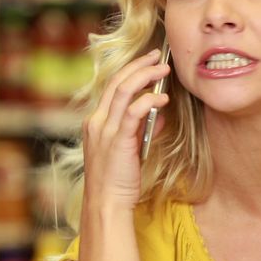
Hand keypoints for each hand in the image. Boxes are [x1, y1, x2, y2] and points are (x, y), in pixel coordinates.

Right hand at [81, 48, 170, 209]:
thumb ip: (140, 129)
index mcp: (96, 122)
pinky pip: (133, 111)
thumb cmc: (117, 181)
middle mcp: (97, 121)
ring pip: (124, 91)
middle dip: (139, 65)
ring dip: (145, 76)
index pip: (112, 86)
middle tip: (158, 56)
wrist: (106, 203)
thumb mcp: (129, 150)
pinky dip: (149, 100)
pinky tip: (163, 99)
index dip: (130, 70)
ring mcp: (104, 130)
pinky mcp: (117, 140)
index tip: (148, 61)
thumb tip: (159, 114)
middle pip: (117, 81)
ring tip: (164, 70)